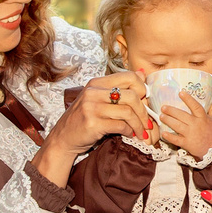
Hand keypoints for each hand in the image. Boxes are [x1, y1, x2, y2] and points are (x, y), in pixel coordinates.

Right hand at [34, 74, 149, 183]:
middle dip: (144, 111)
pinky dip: (129, 131)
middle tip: (148, 123)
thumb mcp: (98, 98)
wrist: (63, 138)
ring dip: (139, 125)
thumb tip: (142, 74)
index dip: (142, 89)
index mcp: (96, 83)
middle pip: (132, 95)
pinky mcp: (93, 124)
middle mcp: (93, 92)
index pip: (129, 77)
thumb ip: (119, 88)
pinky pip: (120, 126)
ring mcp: (91, 108)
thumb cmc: (84, 118)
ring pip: (128, 112)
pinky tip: (130, 134)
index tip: (145, 101)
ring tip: (142, 132)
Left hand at [156, 93, 211, 156]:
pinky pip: (176, 139)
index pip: (195, 106)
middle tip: (163, 107)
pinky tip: (163, 133)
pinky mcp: (187, 144)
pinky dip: (169, 136)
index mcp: (203, 118)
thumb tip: (210, 99)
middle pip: (181, 115)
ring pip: (177, 125)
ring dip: (168, 120)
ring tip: (161, 116)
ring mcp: (191, 134)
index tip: (180, 93)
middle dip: (171, 110)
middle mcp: (196, 125)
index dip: (188, 99)